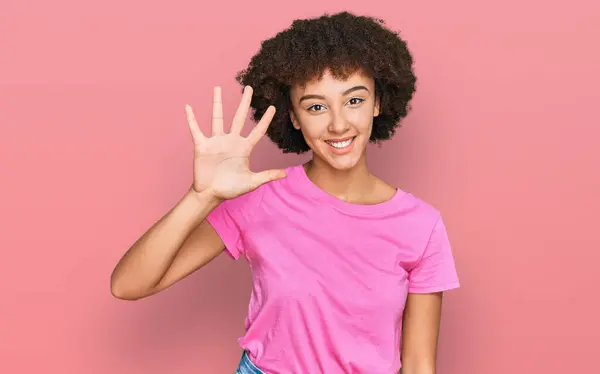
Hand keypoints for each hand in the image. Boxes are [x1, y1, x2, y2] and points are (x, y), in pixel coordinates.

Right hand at [185, 85, 285, 199]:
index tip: (272, 107)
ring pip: (217, 118)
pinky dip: (191, 119)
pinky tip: (188, 107)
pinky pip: (196, 129)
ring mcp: (216, 141)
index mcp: (244, 148)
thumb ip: (267, 175)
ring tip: (217, 88)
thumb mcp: (251, 182)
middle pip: (239, 117)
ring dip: (217, 103)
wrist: (210, 194)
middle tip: (249, 88)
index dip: (265, 120)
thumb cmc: (230, 188)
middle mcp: (231, 141)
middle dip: (244, 103)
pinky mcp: (202, 145)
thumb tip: (285, 174)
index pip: (257, 131)